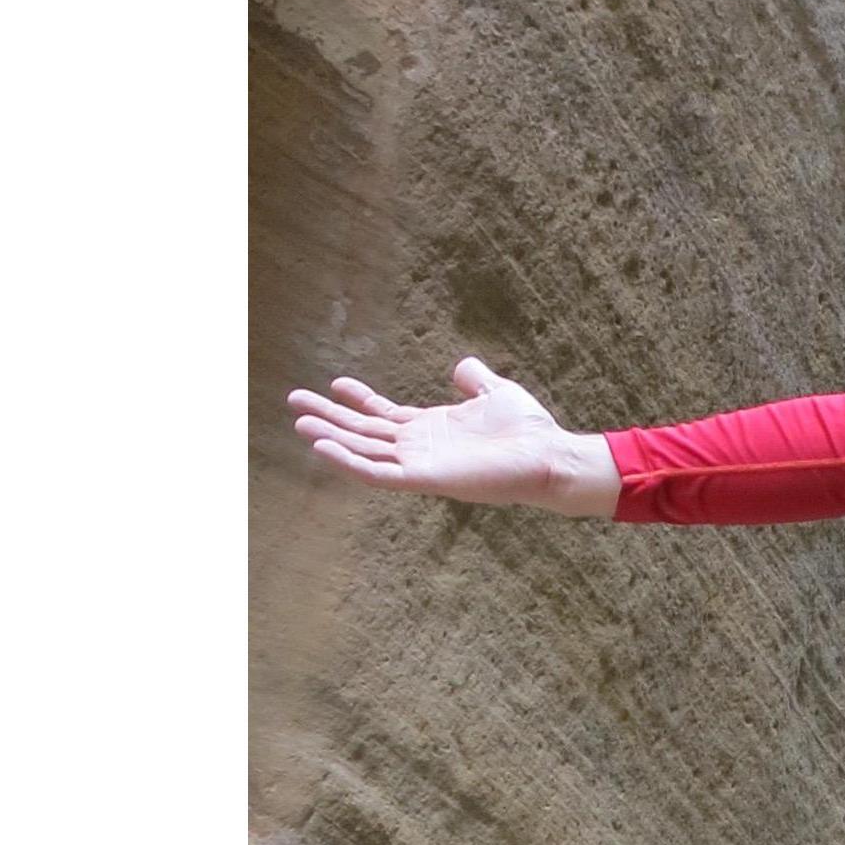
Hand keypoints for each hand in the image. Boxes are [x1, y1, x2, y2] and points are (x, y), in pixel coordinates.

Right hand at [285, 358, 621, 515]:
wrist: (550, 455)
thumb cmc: (529, 430)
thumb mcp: (497, 392)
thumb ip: (475, 380)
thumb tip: (463, 365)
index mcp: (432, 428)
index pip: (384, 414)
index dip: (359, 400)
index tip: (334, 383)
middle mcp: (420, 447)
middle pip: (364, 432)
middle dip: (330, 417)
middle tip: (294, 402)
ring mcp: (420, 464)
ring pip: (364, 451)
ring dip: (331, 438)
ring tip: (299, 423)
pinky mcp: (425, 479)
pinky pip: (378, 474)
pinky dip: (349, 463)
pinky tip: (322, 448)